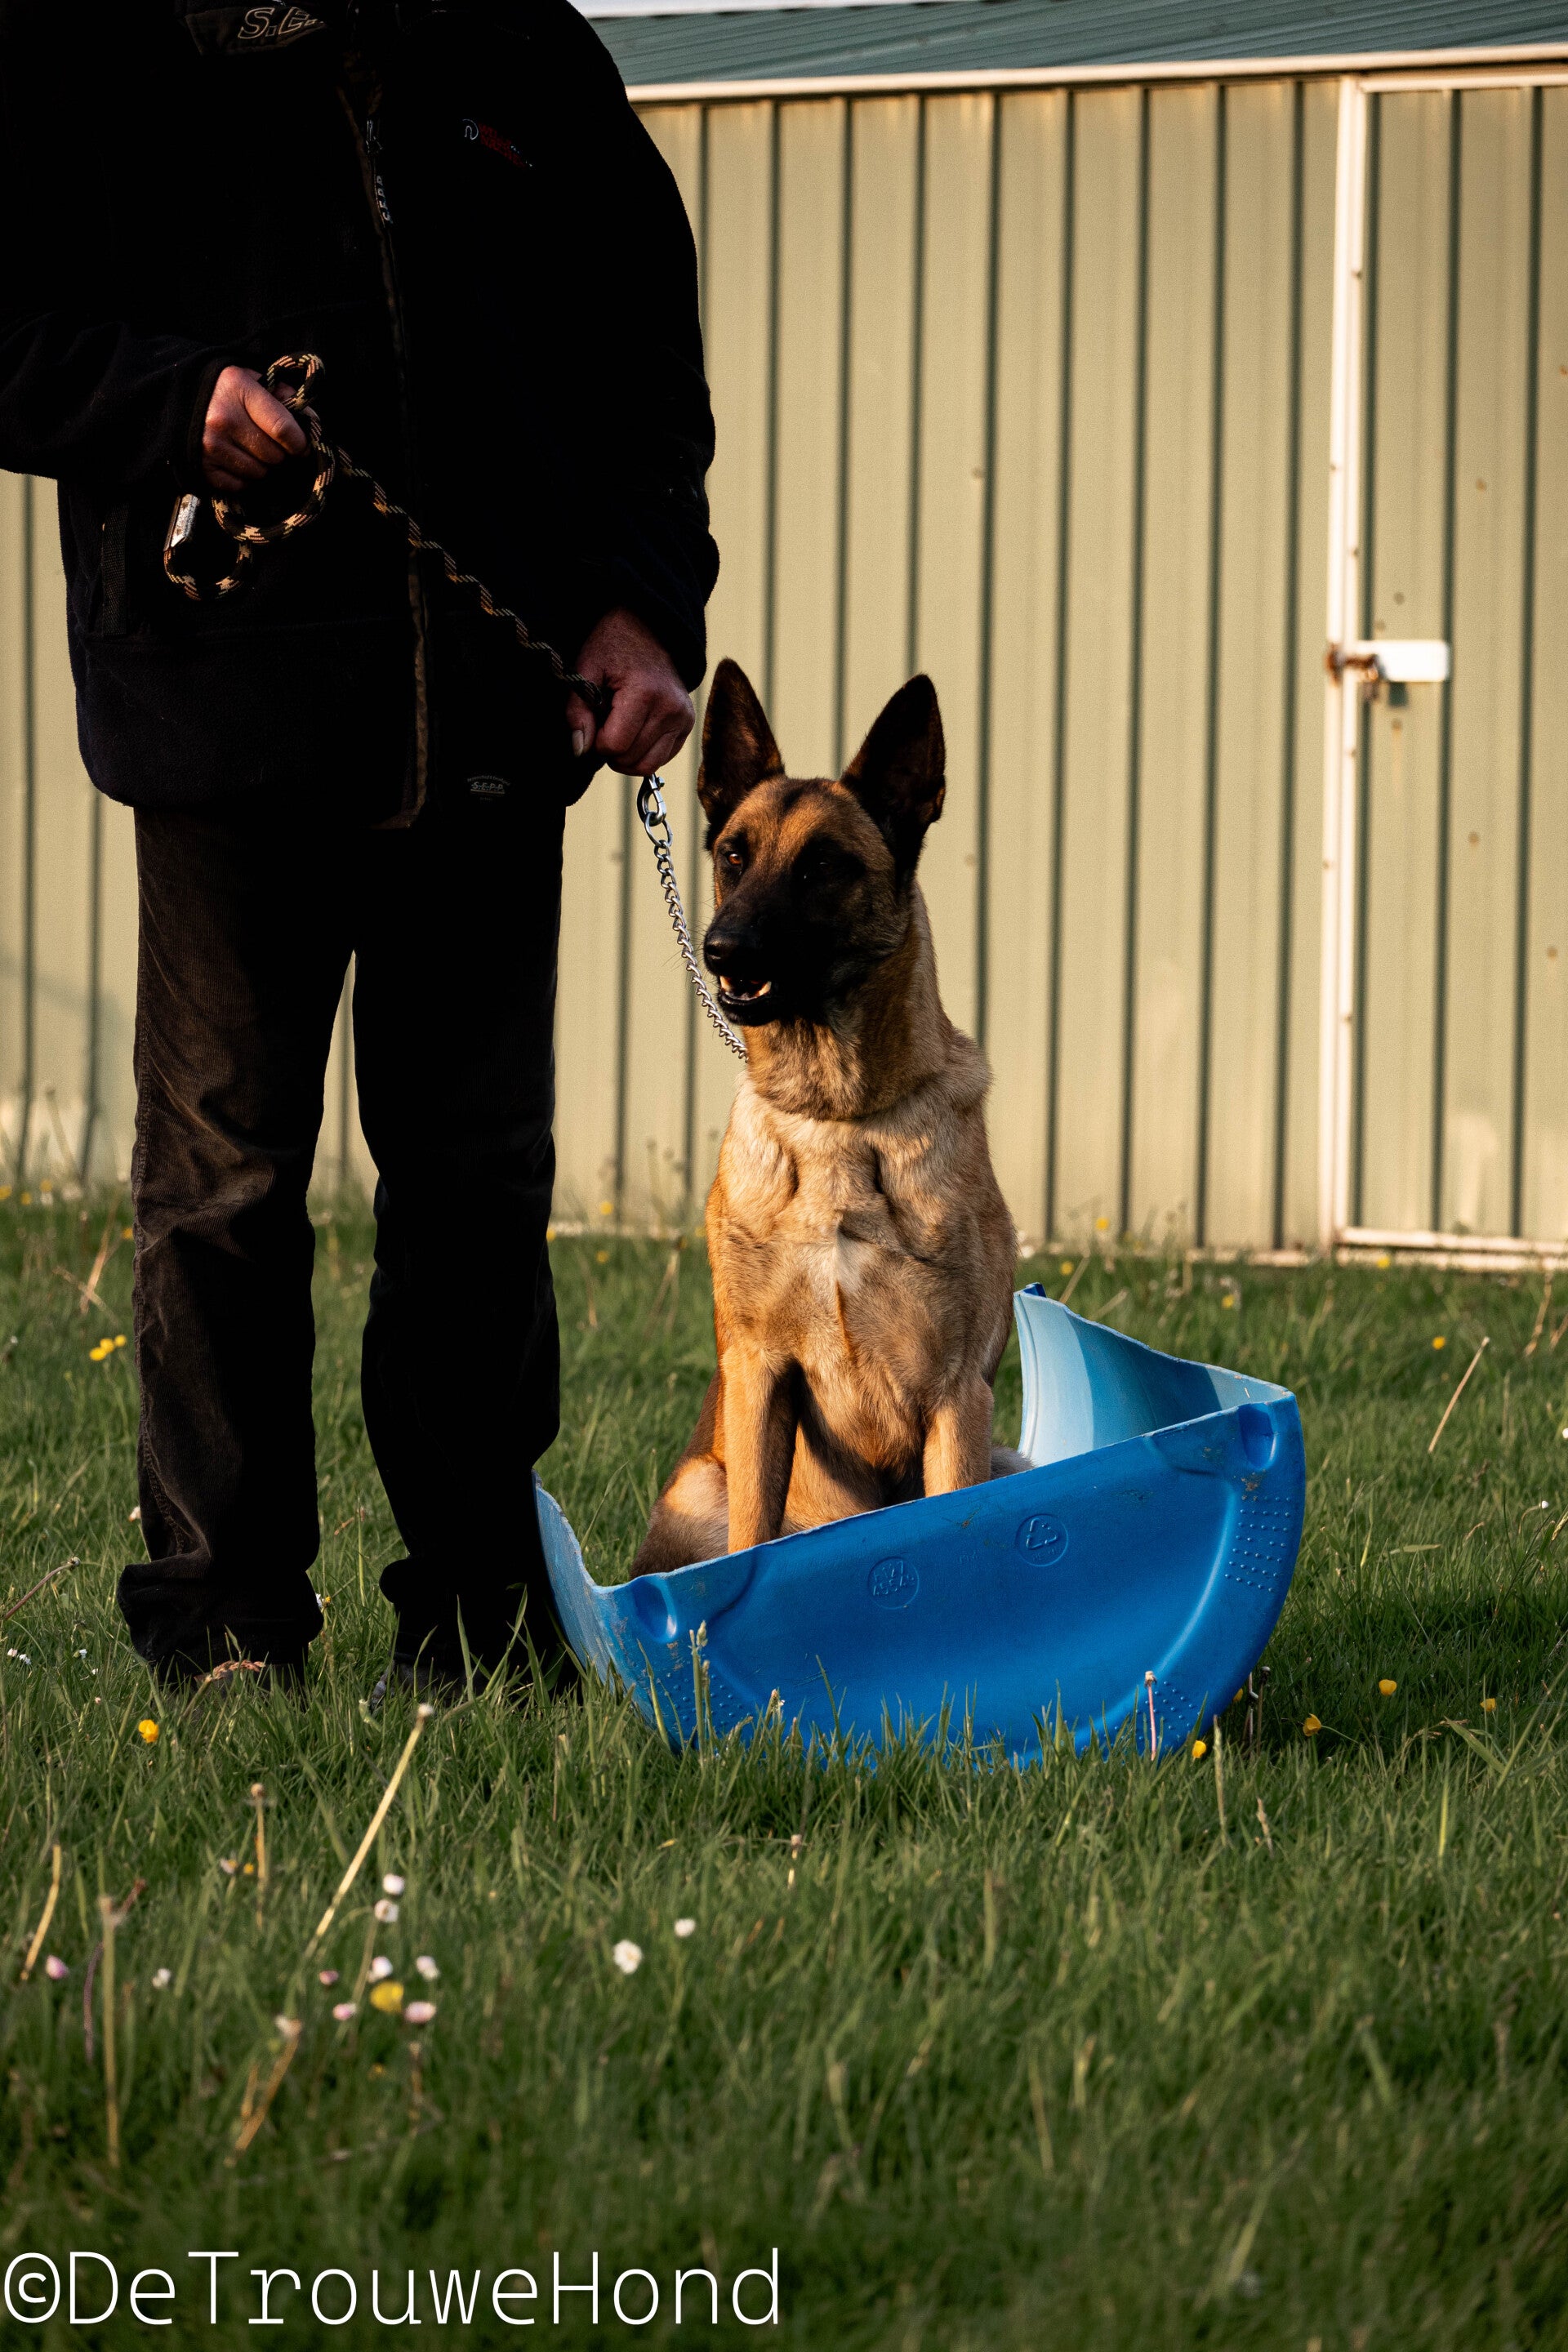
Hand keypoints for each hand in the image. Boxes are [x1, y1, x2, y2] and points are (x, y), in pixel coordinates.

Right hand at [200, 365, 306, 495]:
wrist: (177, 398)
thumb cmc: (224, 389)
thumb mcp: (251, 379)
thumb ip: (281, 394)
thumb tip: (309, 419)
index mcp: (238, 390)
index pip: (283, 428)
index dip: (299, 442)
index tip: (301, 445)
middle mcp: (223, 419)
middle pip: (273, 455)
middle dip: (279, 453)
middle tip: (271, 444)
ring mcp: (210, 445)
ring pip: (259, 473)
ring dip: (262, 466)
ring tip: (251, 449)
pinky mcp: (202, 466)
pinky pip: (240, 485)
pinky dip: (243, 478)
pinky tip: (237, 459)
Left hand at [565, 607, 693, 775]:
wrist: (649, 626)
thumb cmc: (613, 644)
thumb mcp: (586, 668)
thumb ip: (577, 711)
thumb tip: (580, 750)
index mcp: (645, 693)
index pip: (615, 745)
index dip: (596, 742)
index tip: (593, 721)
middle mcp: (670, 709)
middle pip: (631, 759)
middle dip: (611, 750)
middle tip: (604, 723)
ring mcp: (683, 718)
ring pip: (648, 765)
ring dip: (626, 757)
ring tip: (618, 731)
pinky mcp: (687, 724)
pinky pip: (662, 758)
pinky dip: (643, 753)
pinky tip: (634, 732)